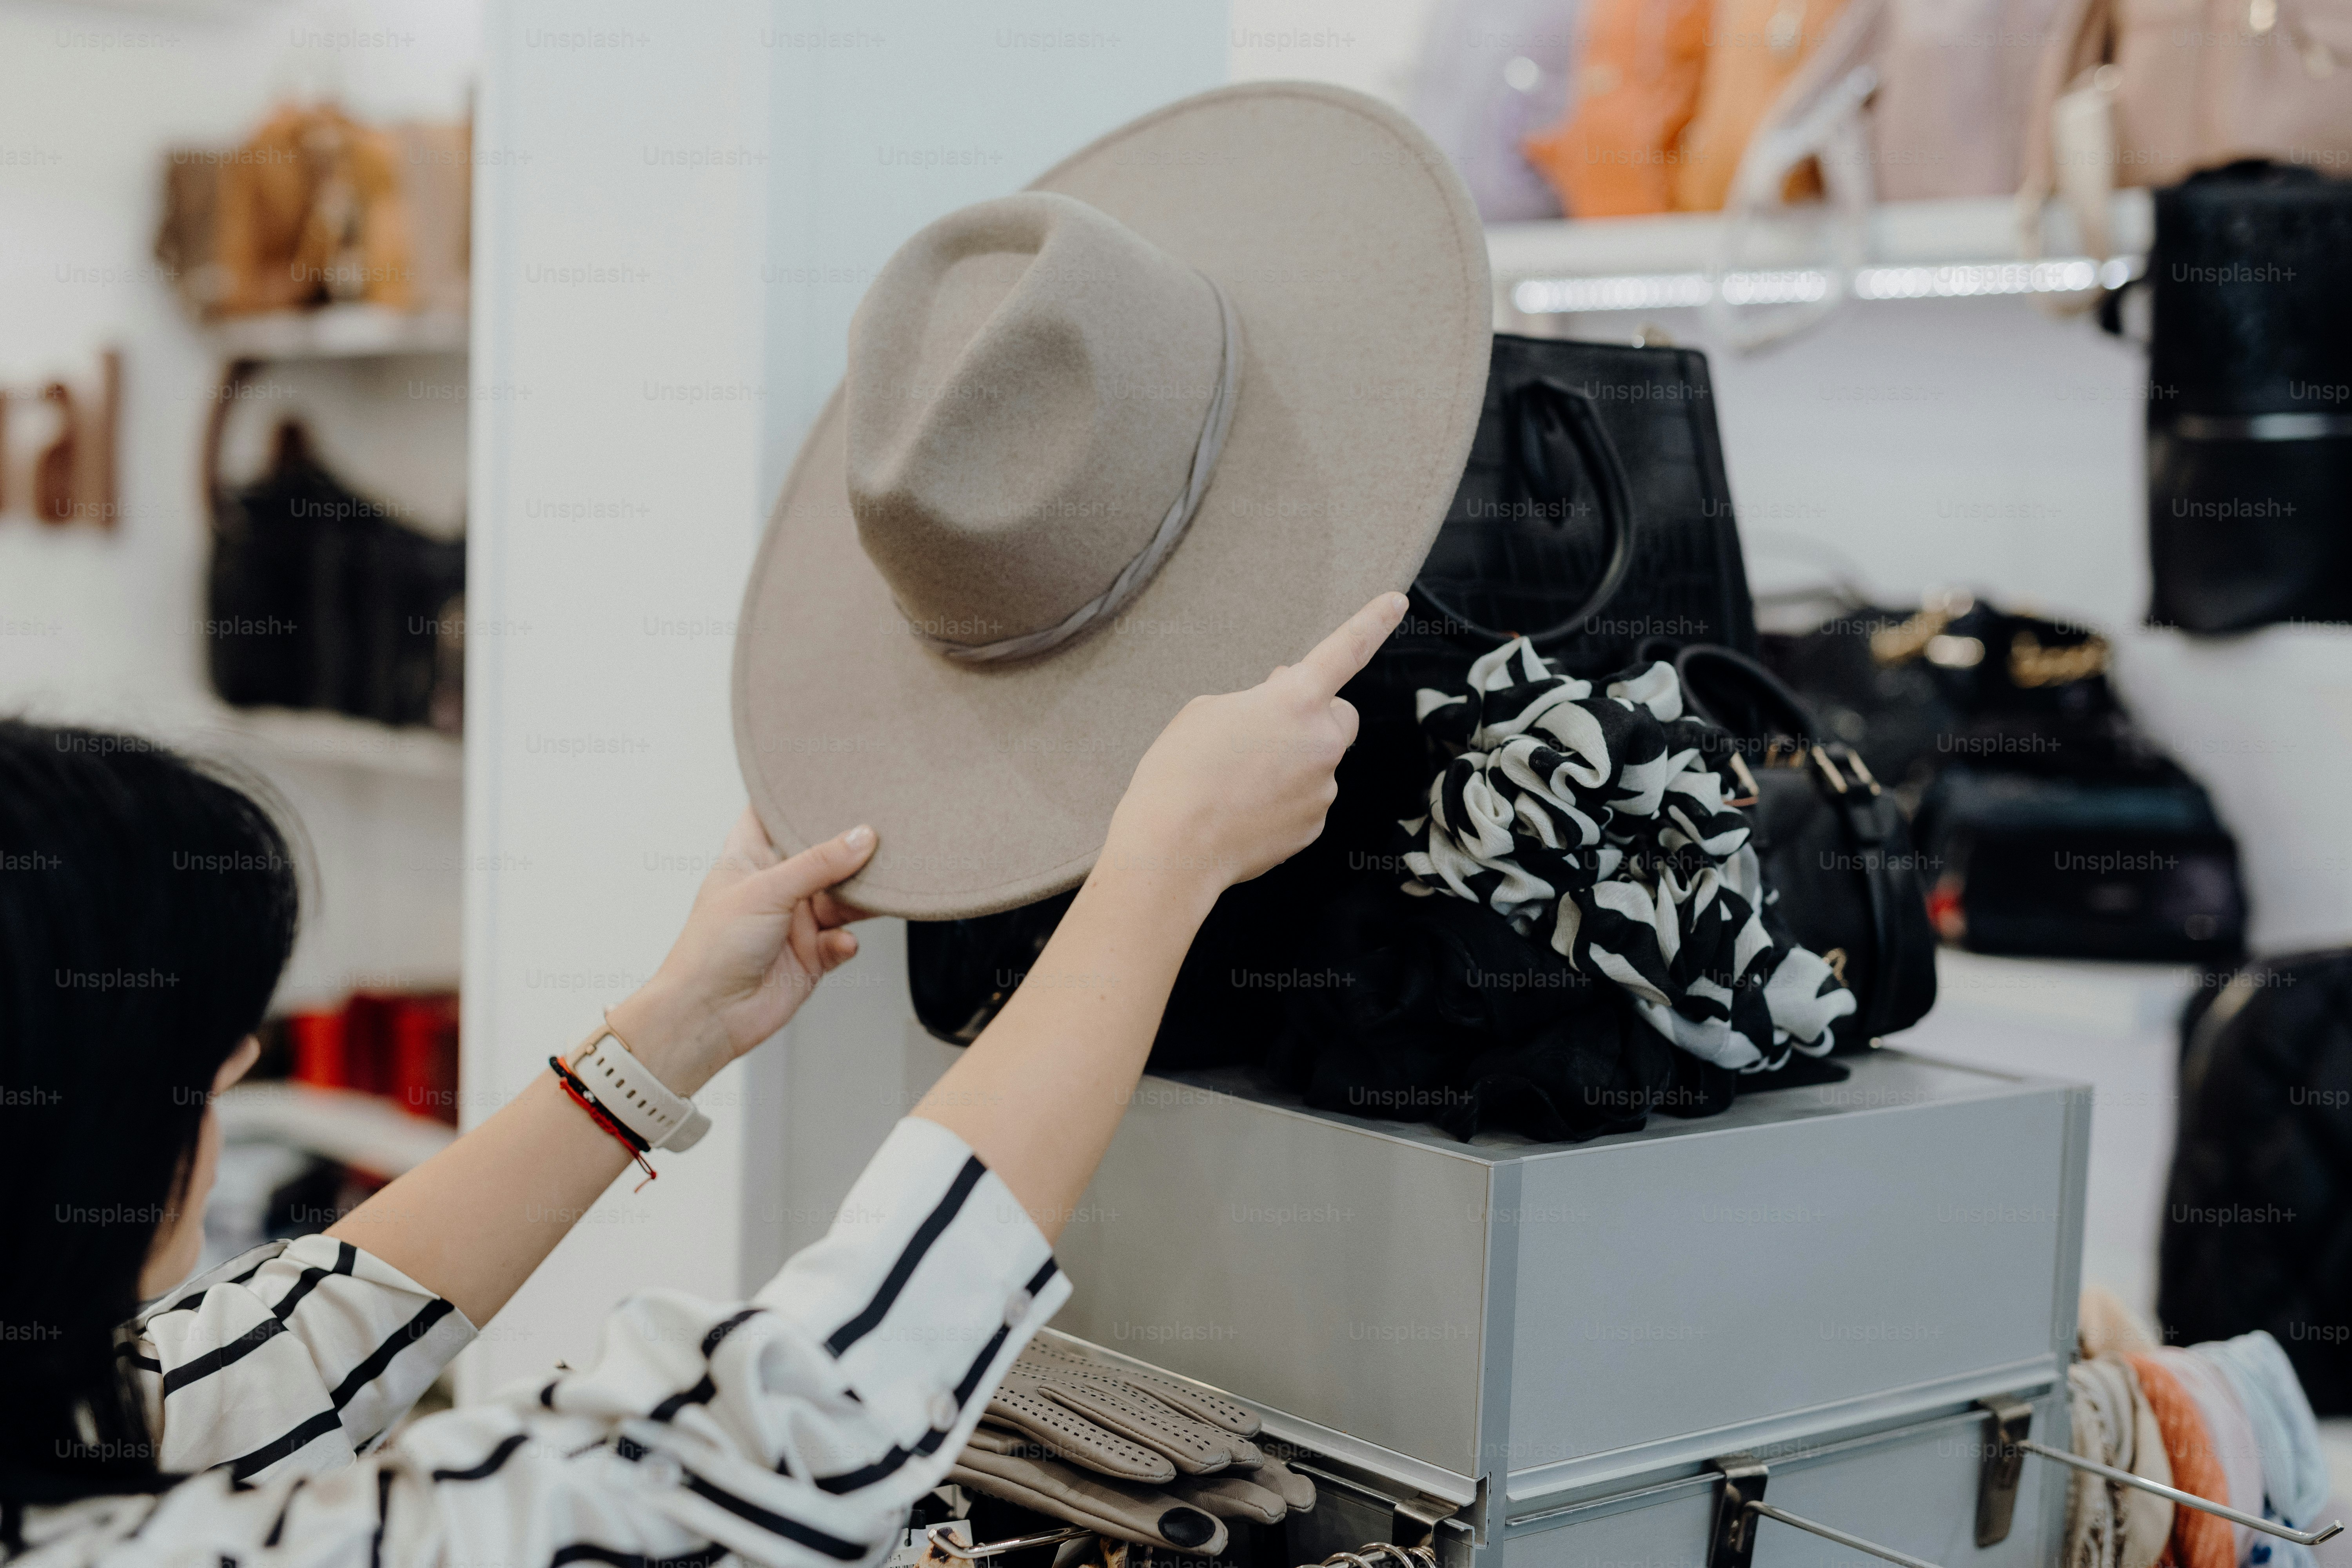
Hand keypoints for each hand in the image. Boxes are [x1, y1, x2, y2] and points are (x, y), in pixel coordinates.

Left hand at [608, 809, 876, 1094]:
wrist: (709, 1015)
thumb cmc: (711, 949)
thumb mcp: (767, 890)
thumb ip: (818, 863)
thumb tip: (861, 836)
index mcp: (749, 859)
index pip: (769, 816)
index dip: (792, 799)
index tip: (827, 778)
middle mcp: (774, 888)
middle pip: (819, 857)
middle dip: (846, 848)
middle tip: (878, 832)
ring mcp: (794, 922)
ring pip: (840, 899)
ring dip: (857, 897)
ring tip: (877, 888)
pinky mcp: (811, 956)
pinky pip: (842, 940)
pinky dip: (847, 941)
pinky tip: (842, 942)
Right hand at [1100, 591, 1405, 910]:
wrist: (1173, 849)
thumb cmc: (1179, 773)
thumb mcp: (1207, 713)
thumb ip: (1256, 704)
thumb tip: (1280, 715)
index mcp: (1295, 700)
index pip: (1345, 650)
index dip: (1372, 622)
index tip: (1396, 600)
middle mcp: (1321, 742)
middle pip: (1340, 717)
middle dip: (1316, 717)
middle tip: (1270, 728)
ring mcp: (1322, 789)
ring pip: (1319, 764)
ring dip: (1291, 763)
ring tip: (1238, 780)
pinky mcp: (1313, 828)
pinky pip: (1306, 802)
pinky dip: (1283, 801)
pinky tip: (1244, 809)